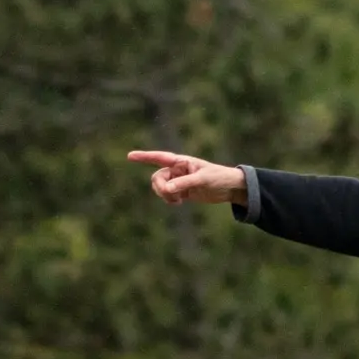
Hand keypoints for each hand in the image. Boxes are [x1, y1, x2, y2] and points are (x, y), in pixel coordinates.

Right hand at [127, 150, 247, 205]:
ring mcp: (178, 180)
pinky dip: (170, 200)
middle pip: (157, 178)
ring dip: (165, 196)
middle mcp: (177, 170)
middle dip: (160, 188)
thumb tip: (167, 189)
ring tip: (178, 200)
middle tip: (172, 196)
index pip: (159, 158)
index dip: (144, 157)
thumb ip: (183, 184)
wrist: (229, 187)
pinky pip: (167, 195)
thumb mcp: (202, 180)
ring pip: (160, 188)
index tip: (129, 156)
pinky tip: (180, 202)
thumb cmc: (218, 177)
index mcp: (181, 162)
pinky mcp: (182, 191)